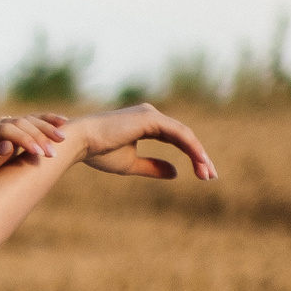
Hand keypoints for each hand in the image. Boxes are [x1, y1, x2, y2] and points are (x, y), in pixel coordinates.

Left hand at [0, 112, 70, 184]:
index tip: (39, 153)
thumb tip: (7, 145)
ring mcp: (1, 122)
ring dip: (47, 128)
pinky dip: (47, 121)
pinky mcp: (12, 126)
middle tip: (53, 153)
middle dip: (38, 136)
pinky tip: (63, 122)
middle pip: (19, 122)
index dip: (24, 139)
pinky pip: (32, 120)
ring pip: (28, 119)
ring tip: (63, 139)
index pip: (7, 129)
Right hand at [62, 103, 218, 180]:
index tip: (202, 176)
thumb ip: (153, 167)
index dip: (191, 157)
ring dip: (199, 155)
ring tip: (208, 174)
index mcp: (144, 124)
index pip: (176, 140)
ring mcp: (151, 114)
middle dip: (199, 158)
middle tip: (211, 177)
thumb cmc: (98, 153)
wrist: (79, 142)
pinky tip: (200, 161)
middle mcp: (150, 115)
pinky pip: (179, 133)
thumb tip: (177, 172)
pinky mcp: (150, 117)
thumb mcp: (130, 164)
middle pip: (184, 137)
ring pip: (184, 135)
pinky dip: (191, 147)